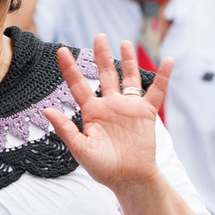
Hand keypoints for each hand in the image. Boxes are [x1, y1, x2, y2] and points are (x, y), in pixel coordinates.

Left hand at [45, 34, 170, 190]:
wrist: (129, 179)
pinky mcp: (146, 113)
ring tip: (124, 42)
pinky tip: (167, 61)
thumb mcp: (80, 149)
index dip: (69, 68)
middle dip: (101, 55)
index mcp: (91, 112)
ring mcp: (128, 108)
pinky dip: (163, 77)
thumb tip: (46, 109)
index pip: (78, 85)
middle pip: (105, 74)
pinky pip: (156, 92)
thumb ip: (65, 128)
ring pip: (128, 78)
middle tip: (98, 36)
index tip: (60, 50)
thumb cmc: (103, 168)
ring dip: (128, 60)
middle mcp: (109, 105)